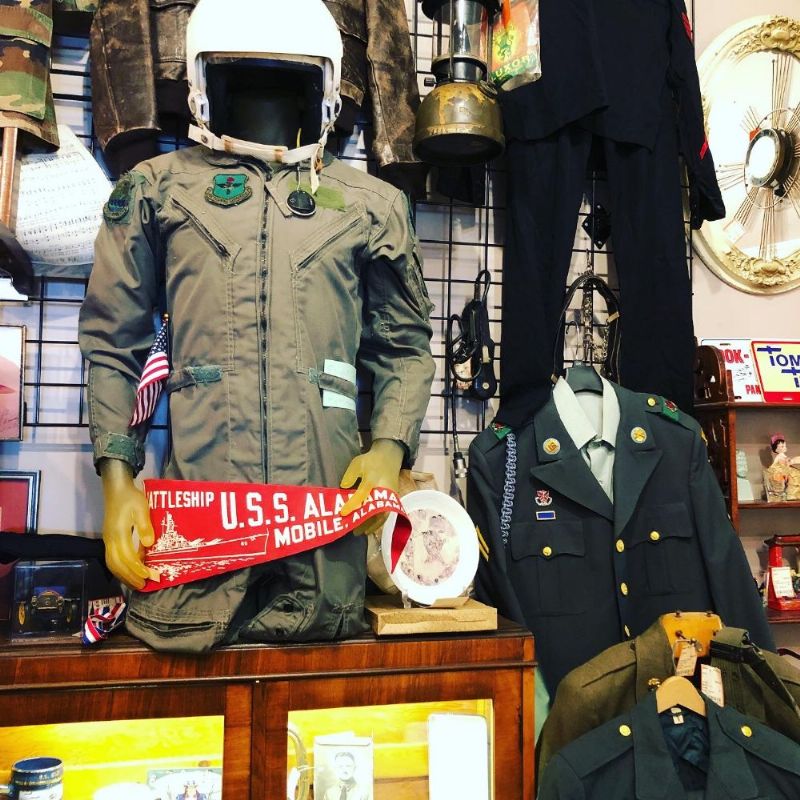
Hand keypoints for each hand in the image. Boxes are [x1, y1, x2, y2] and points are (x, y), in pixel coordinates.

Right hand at [99, 458, 157, 588]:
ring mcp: (108, 540)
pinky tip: (129, 571)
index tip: (148, 577)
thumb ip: (145, 526)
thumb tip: (148, 544)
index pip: (127, 557)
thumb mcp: (142, 508)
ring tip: (136, 583)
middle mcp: (111, 540)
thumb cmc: (131, 498)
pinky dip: (120, 568)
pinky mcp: (109, 539)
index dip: (137, 569)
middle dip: (130, 577)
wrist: (116, 489)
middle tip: (143, 586)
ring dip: (124, 575)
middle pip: (117, 565)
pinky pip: (112, 558)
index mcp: (119, 534)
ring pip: (112, 563)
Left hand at [339, 439, 403, 534]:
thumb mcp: (357, 463)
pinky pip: (386, 514)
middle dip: (363, 521)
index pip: (362, 494)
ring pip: (382, 515)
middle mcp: (383, 490)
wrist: (389, 456)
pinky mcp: (392, 499)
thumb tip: (343, 488)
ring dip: (371, 525)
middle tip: (352, 530)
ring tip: (360, 532)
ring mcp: (389, 496)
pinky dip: (378, 523)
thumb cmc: (371, 460)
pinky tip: (370, 528)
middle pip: (374, 509)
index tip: (343, 513)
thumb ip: (350, 475)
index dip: (352, 505)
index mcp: (373, 479)